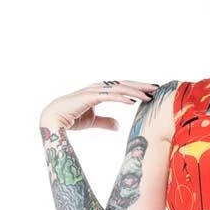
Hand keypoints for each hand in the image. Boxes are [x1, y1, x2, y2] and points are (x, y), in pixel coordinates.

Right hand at [39, 79, 159, 130]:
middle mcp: (98, 88)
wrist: (52, 120)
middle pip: (124, 84)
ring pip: (119, 88)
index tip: (151, 91)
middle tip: (157, 88)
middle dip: (141, 85)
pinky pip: (109, 96)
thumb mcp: (93, 121)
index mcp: (100, 91)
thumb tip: (118, 125)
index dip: (137, 88)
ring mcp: (94, 91)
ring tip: (149, 95)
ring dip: (135, 91)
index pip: (122, 87)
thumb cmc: (71, 119)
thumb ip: (105, 121)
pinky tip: (133, 101)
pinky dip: (122, 97)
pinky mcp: (89, 97)